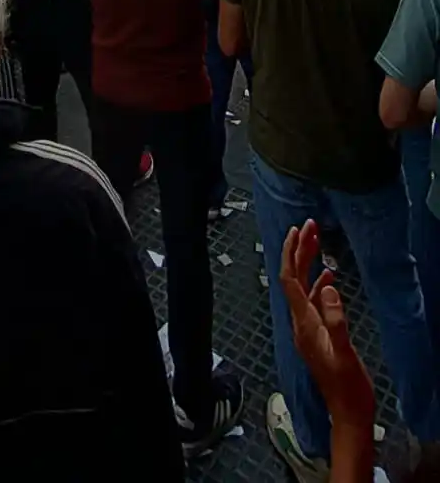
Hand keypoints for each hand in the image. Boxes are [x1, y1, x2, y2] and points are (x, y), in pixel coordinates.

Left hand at [280, 222, 373, 431]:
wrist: (348, 413)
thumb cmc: (347, 387)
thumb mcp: (344, 353)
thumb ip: (335, 321)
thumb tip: (326, 286)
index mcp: (304, 324)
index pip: (289, 280)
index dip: (292, 252)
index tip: (299, 230)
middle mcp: (301, 324)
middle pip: (294, 279)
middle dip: (300, 250)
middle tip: (310, 225)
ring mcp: (309, 329)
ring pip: (303, 287)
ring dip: (308, 262)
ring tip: (317, 240)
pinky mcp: (319, 334)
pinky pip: (313, 301)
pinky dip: (319, 283)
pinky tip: (328, 276)